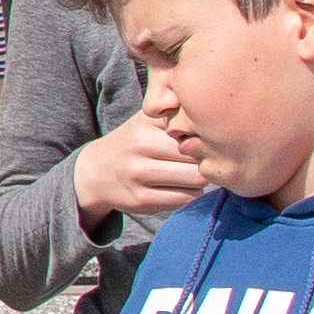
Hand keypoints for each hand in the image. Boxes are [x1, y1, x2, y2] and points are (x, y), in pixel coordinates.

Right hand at [72, 114, 215, 227]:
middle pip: (198, 158)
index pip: (195, 130)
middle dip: (208, 161)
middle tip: (207, 161)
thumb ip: (176, 113)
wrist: (95, 172)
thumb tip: (217, 120)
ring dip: (202, 180)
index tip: (207, 141)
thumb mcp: (147, 119)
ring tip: (195, 173)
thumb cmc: (134, 142)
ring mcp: (139, 175)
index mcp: (146, 122)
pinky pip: (184, 199)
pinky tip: (183, 187)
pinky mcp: (141, 200)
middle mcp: (140, 147)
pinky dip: (191, 194)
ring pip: (195, 181)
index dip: (207, 138)